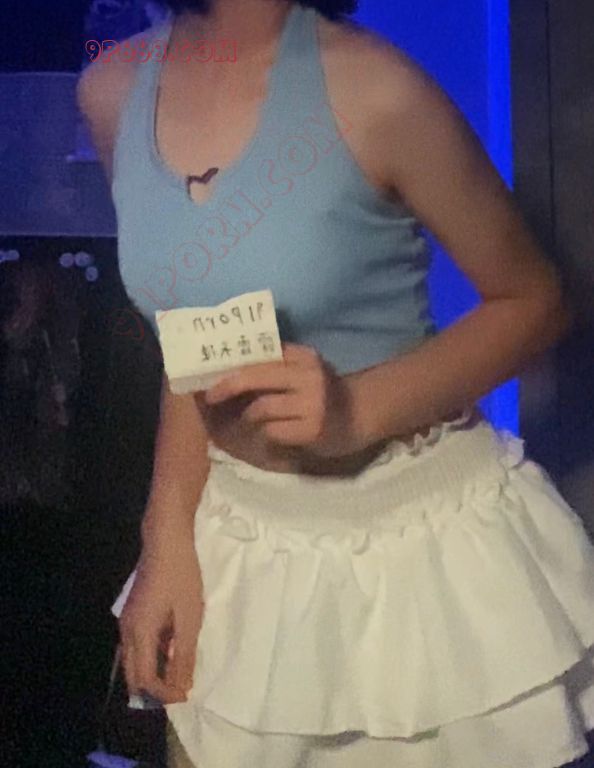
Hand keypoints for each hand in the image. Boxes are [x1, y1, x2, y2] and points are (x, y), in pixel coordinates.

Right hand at [118, 539, 203, 704]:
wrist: (165, 540)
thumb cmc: (181, 575)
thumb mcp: (189, 616)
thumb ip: (184, 653)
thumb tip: (182, 685)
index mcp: (139, 634)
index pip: (145, 678)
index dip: (164, 693)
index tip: (185, 697)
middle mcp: (126, 631)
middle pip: (133, 674)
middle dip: (154, 689)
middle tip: (179, 692)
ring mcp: (127, 620)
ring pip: (133, 661)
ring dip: (152, 673)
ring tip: (178, 675)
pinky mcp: (133, 612)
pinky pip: (137, 646)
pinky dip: (151, 656)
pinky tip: (170, 651)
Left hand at [204, 342, 370, 458]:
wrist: (361, 416)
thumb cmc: (323, 393)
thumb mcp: (305, 370)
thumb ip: (276, 365)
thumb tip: (228, 371)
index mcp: (303, 356)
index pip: (260, 353)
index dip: (232, 363)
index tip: (210, 370)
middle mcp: (308, 376)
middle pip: (253, 376)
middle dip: (226, 386)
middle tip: (209, 396)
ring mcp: (312, 404)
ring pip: (260, 408)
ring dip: (249, 416)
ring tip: (248, 420)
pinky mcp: (312, 430)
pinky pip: (273, 431)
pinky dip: (266, 433)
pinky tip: (272, 434)